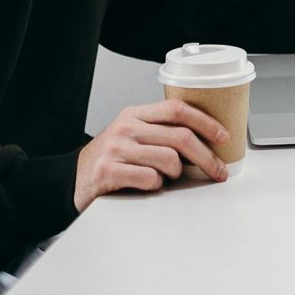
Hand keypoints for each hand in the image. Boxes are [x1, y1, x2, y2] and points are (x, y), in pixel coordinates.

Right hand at [73, 100, 229, 208]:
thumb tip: (204, 140)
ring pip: (169, 160)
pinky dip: (156, 186)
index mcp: (135, 114)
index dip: (205, 122)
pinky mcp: (108, 171)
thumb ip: (160, 131)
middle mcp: (126, 127)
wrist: (72, 179)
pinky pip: (150, 179)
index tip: (222, 135)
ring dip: (176, 174)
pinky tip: (148, 185)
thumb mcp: (132, 135)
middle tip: (217, 171)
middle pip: (180, 137)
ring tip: (167, 177)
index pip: (177, 109)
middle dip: (206, 157)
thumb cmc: (109, 158)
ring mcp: (116, 148)